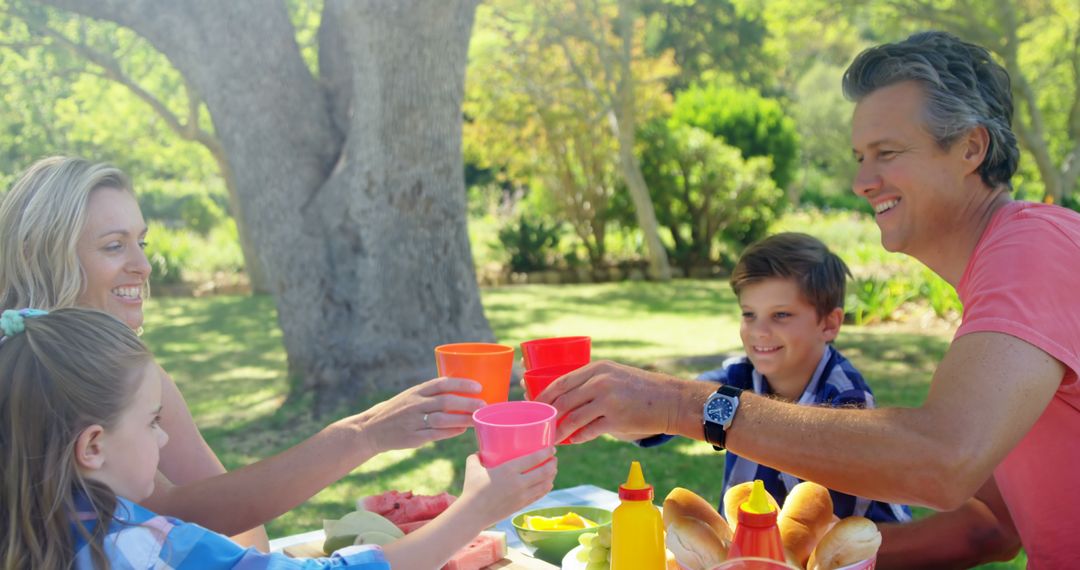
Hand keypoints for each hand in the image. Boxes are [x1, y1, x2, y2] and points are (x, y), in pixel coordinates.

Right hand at [358, 377, 485, 452]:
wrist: (372, 429)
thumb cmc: (398, 411)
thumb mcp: (410, 397)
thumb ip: (431, 395)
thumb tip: (460, 393)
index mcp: (416, 392)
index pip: (442, 383)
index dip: (461, 384)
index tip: (478, 386)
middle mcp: (415, 404)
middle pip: (446, 402)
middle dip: (467, 403)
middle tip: (484, 405)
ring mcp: (413, 421)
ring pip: (443, 419)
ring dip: (463, 419)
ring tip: (477, 419)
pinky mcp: (412, 437)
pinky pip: (435, 434)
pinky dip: (450, 432)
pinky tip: (462, 430)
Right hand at [458, 448, 557, 523]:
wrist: (473, 514)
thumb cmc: (471, 489)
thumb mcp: (472, 468)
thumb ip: (476, 457)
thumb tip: (480, 451)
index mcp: (508, 470)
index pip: (534, 459)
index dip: (546, 453)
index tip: (552, 449)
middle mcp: (519, 482)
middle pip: (544, 472)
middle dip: (552, 464)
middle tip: (554, 459)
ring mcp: (522, 496)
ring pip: (544, 485)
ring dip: (551, 476)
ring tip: (553, 471)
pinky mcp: (521, 505)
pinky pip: (538, 495)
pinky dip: (545, 489)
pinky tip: (547, 485)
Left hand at [535, 360, 686, 443]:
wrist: (670, 400)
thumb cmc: (640, 389)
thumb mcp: (614, 375)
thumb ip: (592, 382)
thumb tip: (565, 398)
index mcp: (597, 369)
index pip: (561, 382)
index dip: (544, 396)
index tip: (535, 406)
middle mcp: (600, 381)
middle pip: (563, 400)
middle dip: (548, 415)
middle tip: (540, 426)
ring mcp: (608, 400)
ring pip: (573, 418)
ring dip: (560, 431)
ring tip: (552, 438)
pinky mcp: (616, 419)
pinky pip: (589, 431)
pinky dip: (578, 437)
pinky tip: (574, 440)